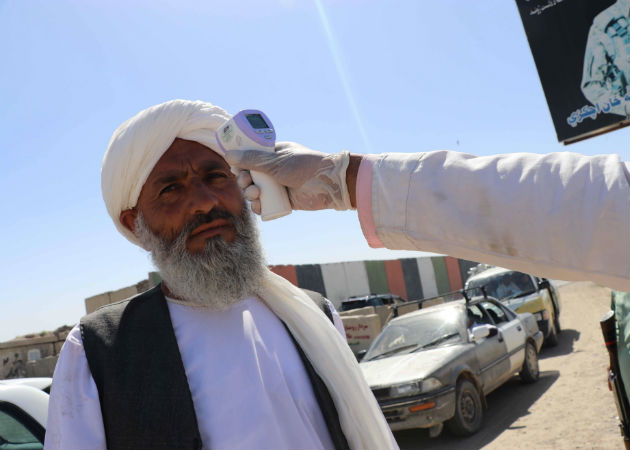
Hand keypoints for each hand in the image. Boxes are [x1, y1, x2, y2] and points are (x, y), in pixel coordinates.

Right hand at [225, 142, 354, 213]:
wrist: (329, 184)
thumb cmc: (304, 166)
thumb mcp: (275, 161)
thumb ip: (252, 159)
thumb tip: (228, 155)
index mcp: (274, 153)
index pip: (251, 156)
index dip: (241, 163)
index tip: (235, 168)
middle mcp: (274, 169)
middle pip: (250, 176)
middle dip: (244, 181)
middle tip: (246, 183)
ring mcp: (279, 185)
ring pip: (256, 191)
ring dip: (250, 195)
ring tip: (254, 195)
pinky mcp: (284, 200)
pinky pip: (266, 204)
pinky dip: (259, 207)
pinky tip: (258, 207)